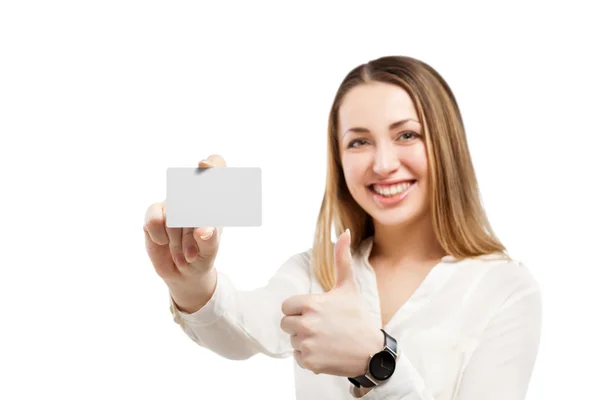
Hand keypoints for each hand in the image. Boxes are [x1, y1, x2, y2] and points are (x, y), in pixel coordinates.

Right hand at [143, 154, 225, 281]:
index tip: (204, 166)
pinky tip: (164, 243)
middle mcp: (191, 196)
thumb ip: (210, 239)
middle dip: (193, 219)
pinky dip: (160, 235)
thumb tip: (203, 230)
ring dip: (180, 238)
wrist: (184, 273)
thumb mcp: (210, 249)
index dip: (211, 164)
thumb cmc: (203, 254)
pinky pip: (154, 219)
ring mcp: (171, 203)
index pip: (215, 167)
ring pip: (173, 212)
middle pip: (188, 188)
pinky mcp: (153, 214)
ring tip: (187, 254)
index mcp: (212, 198)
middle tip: (200, 236)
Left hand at [280, 229, 382, 376]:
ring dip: (304, 341)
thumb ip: (341, 259)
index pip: (286, 306)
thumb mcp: (348, 287)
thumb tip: (343, 232)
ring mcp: (307, 344)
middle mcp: (306, 324)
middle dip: (299, 325)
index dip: (298, 309)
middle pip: (286, 324)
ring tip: (325, 339)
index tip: (315, 312)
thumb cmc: (358, 317)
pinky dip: (308, 356)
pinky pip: (298, 357)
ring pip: (292, 340)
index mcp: (311, 304)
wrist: (371, 352)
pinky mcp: (309, 362)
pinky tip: (325, 352)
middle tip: (320, 326)